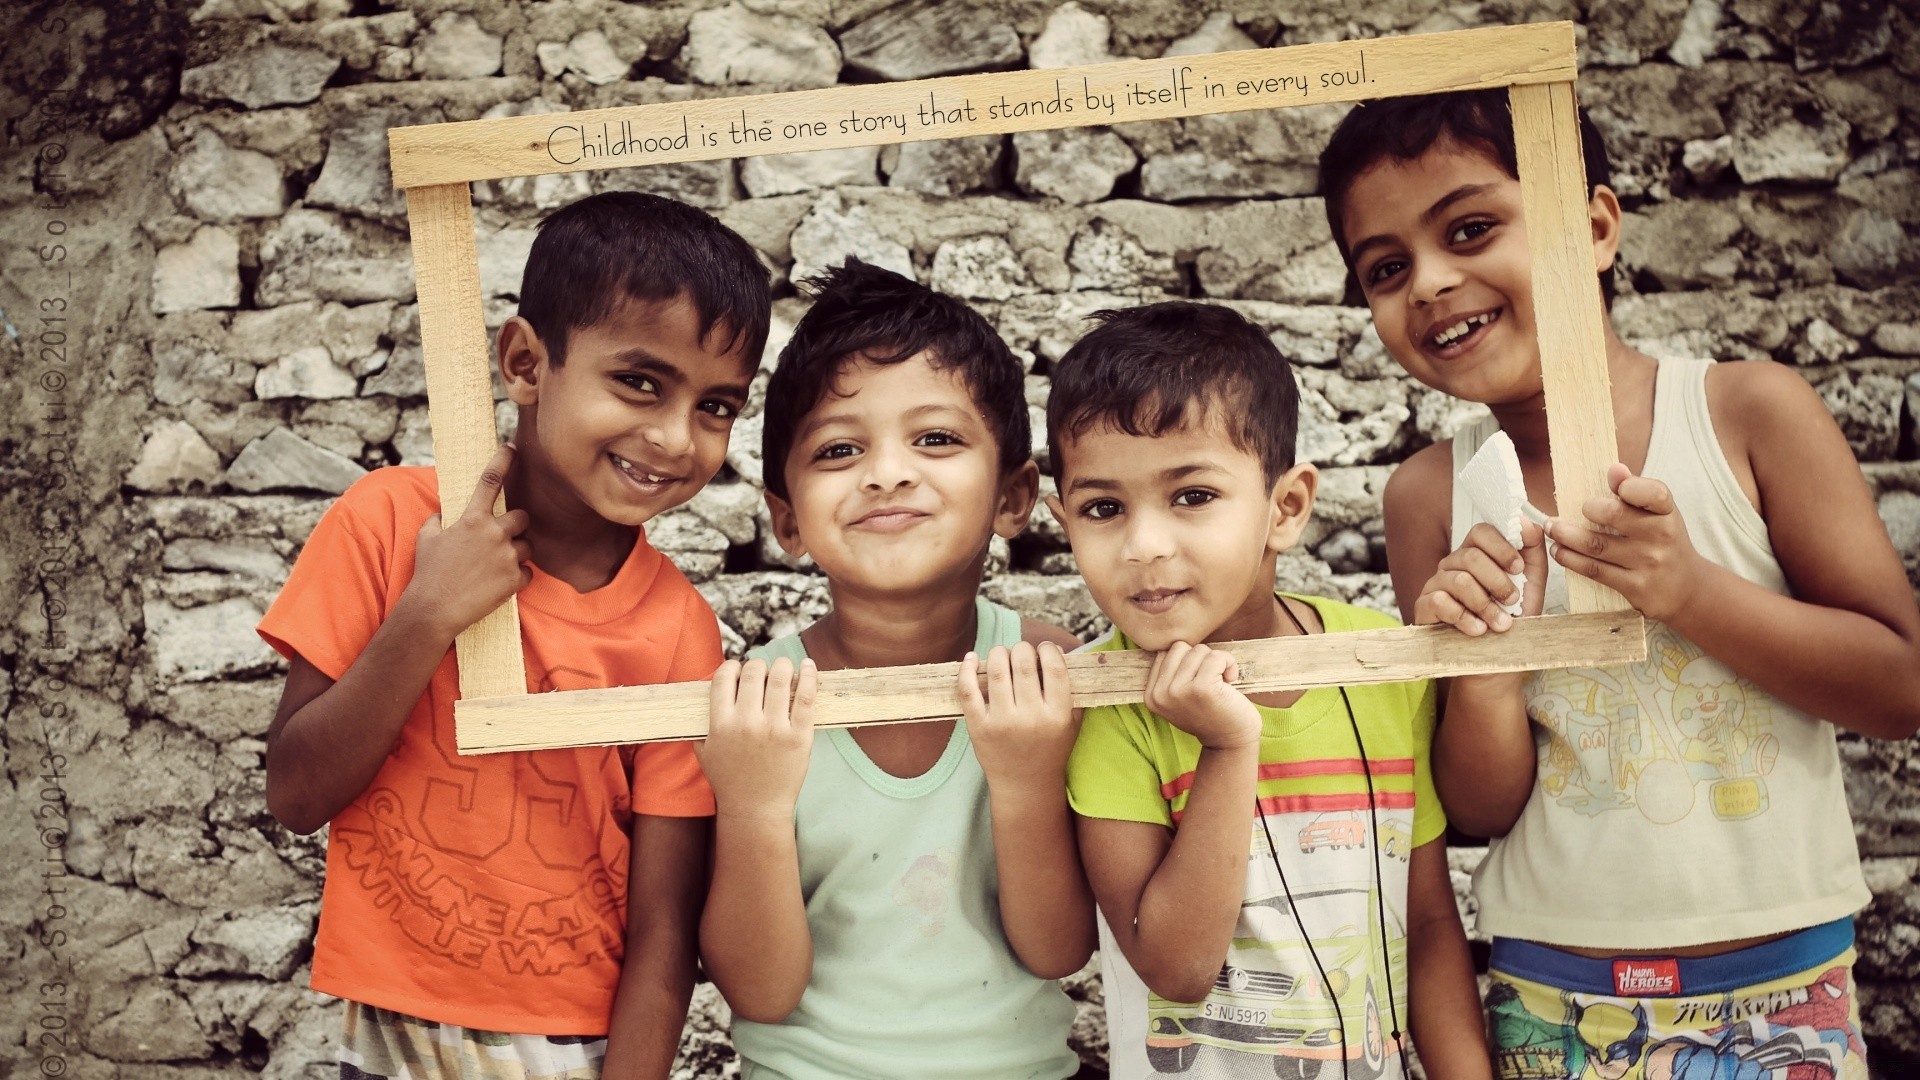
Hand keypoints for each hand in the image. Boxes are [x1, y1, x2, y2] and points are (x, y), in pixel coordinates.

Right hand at [403, 442, 531, 640]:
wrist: (434, 610)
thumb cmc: (428, 573)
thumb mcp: (426, 538)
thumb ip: (438, 520)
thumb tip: (443, 514)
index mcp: (471, 519)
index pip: (490, 481)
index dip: (503, 460)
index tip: (512, 447)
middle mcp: (493, 533)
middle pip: (522, 516)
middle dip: (515, 525)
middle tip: (501, 538)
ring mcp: (506, 556)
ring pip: (527, 545)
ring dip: (517, 552)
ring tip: (495, 566)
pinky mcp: (515, 579)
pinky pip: (528, 572)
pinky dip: (517, 577)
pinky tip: (498, 583)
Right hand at [698, 657, 815, 820]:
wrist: (756, 810)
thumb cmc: (730, 781)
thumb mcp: (705, 752)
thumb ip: (703, 722)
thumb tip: (711, 692)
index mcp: (721, 724)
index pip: (724, 678)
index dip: (732, 667)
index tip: (738, 669)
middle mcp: (746, 723)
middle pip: (753, 672)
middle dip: (757, 665)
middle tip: (762, 671)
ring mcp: (774, 729)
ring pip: (780, 678)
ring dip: (782, 665)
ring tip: (783, 666)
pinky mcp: (799, 736)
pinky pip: (806, 697)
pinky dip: (808, 676)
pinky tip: (807, 666)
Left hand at [961, 642, 1078, 791]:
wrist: (1025, 785)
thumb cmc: (1050, 749)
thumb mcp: (1070, 723)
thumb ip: (1070, 690)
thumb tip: (1057, 650)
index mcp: (1057, 715)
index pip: (1055, 668)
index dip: (1049, 650)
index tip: (1045, 649)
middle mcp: (1031, 717)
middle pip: (1024, 664)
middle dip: (1023, 649)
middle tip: (1021, 652)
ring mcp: (1003, 722)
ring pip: (997, 671)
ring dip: (999, 653)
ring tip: (1002, 654)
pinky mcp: (979, 727)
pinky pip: (968, 690)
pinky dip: (967, 669)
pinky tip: (972, 658)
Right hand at [1143, 642, 1260, 750]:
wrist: (1230, 741)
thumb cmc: (1210, 713)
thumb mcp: (1179, 697)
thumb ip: (1172, 674)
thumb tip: (1178, 644)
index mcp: (1151, 695)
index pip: (1165, 653)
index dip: (1187, 661)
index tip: (1197, 680)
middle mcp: (1160, 694)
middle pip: (1180, 648)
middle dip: (1200, 658)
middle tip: (1210, 679)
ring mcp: (1179, 691)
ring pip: (1198, 650)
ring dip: (1216, 661)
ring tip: (1220, 682)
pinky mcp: (1201, 689)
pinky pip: (1215, 657)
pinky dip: (1228, 662)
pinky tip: (1231, 678)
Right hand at [1414, 520, 1547, 635]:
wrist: (1496, 658)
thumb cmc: (1512, 619)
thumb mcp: (1531, 584)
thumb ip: (1532, 551)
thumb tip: (1527, 523)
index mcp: (1476, 554)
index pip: (1481, 532)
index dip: (1502, 547)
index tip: (1518, 569)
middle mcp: (1452, 565)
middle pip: (1471, 557)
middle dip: (1498, 581)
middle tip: (1512, 601)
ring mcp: (1435, 584)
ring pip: (1459, 581)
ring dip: (1486, 606)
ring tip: (1501, 624)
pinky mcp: (1424, 607)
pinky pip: (1440, 601)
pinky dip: (1464, 618)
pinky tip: (1477, 630)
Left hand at [1546, 463, 1704, 621]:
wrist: (1688, 589)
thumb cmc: (1664, 542)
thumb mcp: (1659, 515)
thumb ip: (1636, 491)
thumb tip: (1614, 469)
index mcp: (1668, 513)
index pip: (1654, 493)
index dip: (1631, 486)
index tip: (1615, 485)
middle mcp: (1661, 536)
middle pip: (1616, 515)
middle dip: (1587, 509)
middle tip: (1568, 510)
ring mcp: (1648, 563)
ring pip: (1596, 545)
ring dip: (1566, 535)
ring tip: (1551, 529)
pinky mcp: (1635, 587)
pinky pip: (1595, 570)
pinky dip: (1570, 559)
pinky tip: (1559, 551)